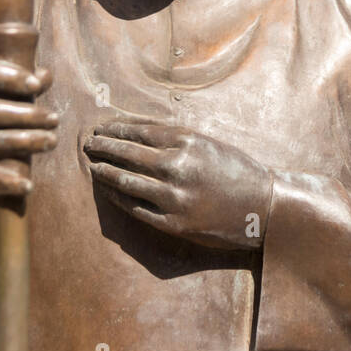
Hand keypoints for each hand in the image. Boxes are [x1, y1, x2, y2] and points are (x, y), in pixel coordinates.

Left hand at [83, 121, 272, 250]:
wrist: (261, 207)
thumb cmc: (235, 170)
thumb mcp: (207, 142)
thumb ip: (173, 135)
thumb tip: (134, 128)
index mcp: (186, 142)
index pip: (138, 131)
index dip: (115, 129)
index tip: (101, 128)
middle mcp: (176, 167)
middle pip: (126, 154)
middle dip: (103, 147)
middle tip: (88, 144)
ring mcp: (173, 197)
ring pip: (125, 181)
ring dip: (104, 172)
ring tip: (93, 166)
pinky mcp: (172, 223)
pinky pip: (135, 208)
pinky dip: (117, 197)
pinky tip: (108, 190)